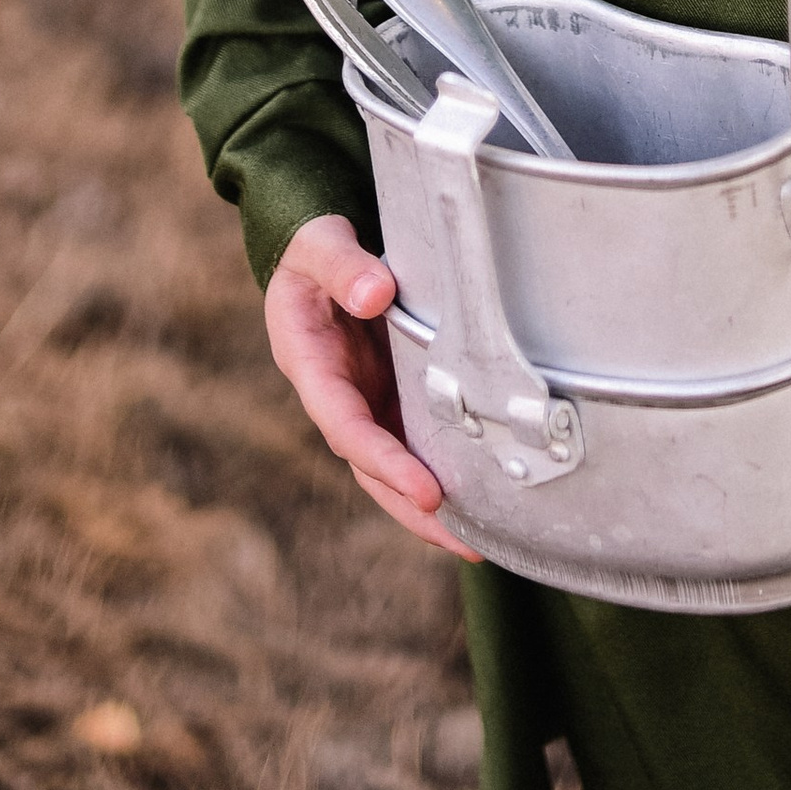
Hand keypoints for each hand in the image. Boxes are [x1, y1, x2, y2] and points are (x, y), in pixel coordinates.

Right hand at [265, 214, 479, 559]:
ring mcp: (365, 402)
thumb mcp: (318, 247)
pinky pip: (414, 443)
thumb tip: (376, 294)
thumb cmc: (314, 252)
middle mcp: (337, 398)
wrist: (318, 256)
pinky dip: (442, 470)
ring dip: (430, 508)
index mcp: (310, 367)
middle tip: (465, 542)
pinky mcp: (390, 398)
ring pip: (393, 468)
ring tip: (480, 540)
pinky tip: (480, 496)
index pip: (346, 426)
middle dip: (413, 510)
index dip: (384, 462)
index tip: (426, 491)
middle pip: (371, 468)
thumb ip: (343, 266)